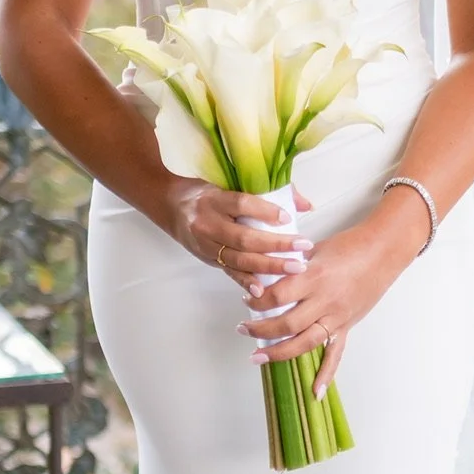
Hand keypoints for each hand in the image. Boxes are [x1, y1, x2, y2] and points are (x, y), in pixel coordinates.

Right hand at [167, 180, 314, 283]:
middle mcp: (207, 223)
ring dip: (269, 265)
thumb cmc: (204, 193)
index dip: (265, 211)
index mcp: (214, 199)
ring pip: (240, 258)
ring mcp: (206, 245)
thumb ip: (267, 192)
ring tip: (296, 267)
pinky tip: (264, 290)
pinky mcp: (208, 259)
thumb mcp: (228, 184)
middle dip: (276, 245)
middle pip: (244, 237)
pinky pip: (230, 272)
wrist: (169, 206)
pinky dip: (247, 282)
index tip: (288, 218)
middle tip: (303, 247)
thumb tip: (304, 204)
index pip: (242, 204)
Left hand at [236, 197, 427, 394]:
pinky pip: (335, 354)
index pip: (277, 296)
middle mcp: (325, 301)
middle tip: (242, 329)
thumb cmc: (349, 245)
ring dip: (279, 353)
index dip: (257, 301)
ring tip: (257, 357)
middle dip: (259, 330)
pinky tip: (314, 392)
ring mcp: (337, 317)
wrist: (383, 251)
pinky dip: (325, 375)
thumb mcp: (314, 251)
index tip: (246, 300)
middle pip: (286, 324)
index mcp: (314, 277)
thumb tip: (267, 276)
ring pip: (305, 343)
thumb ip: (292, 267)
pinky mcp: (347, 326)